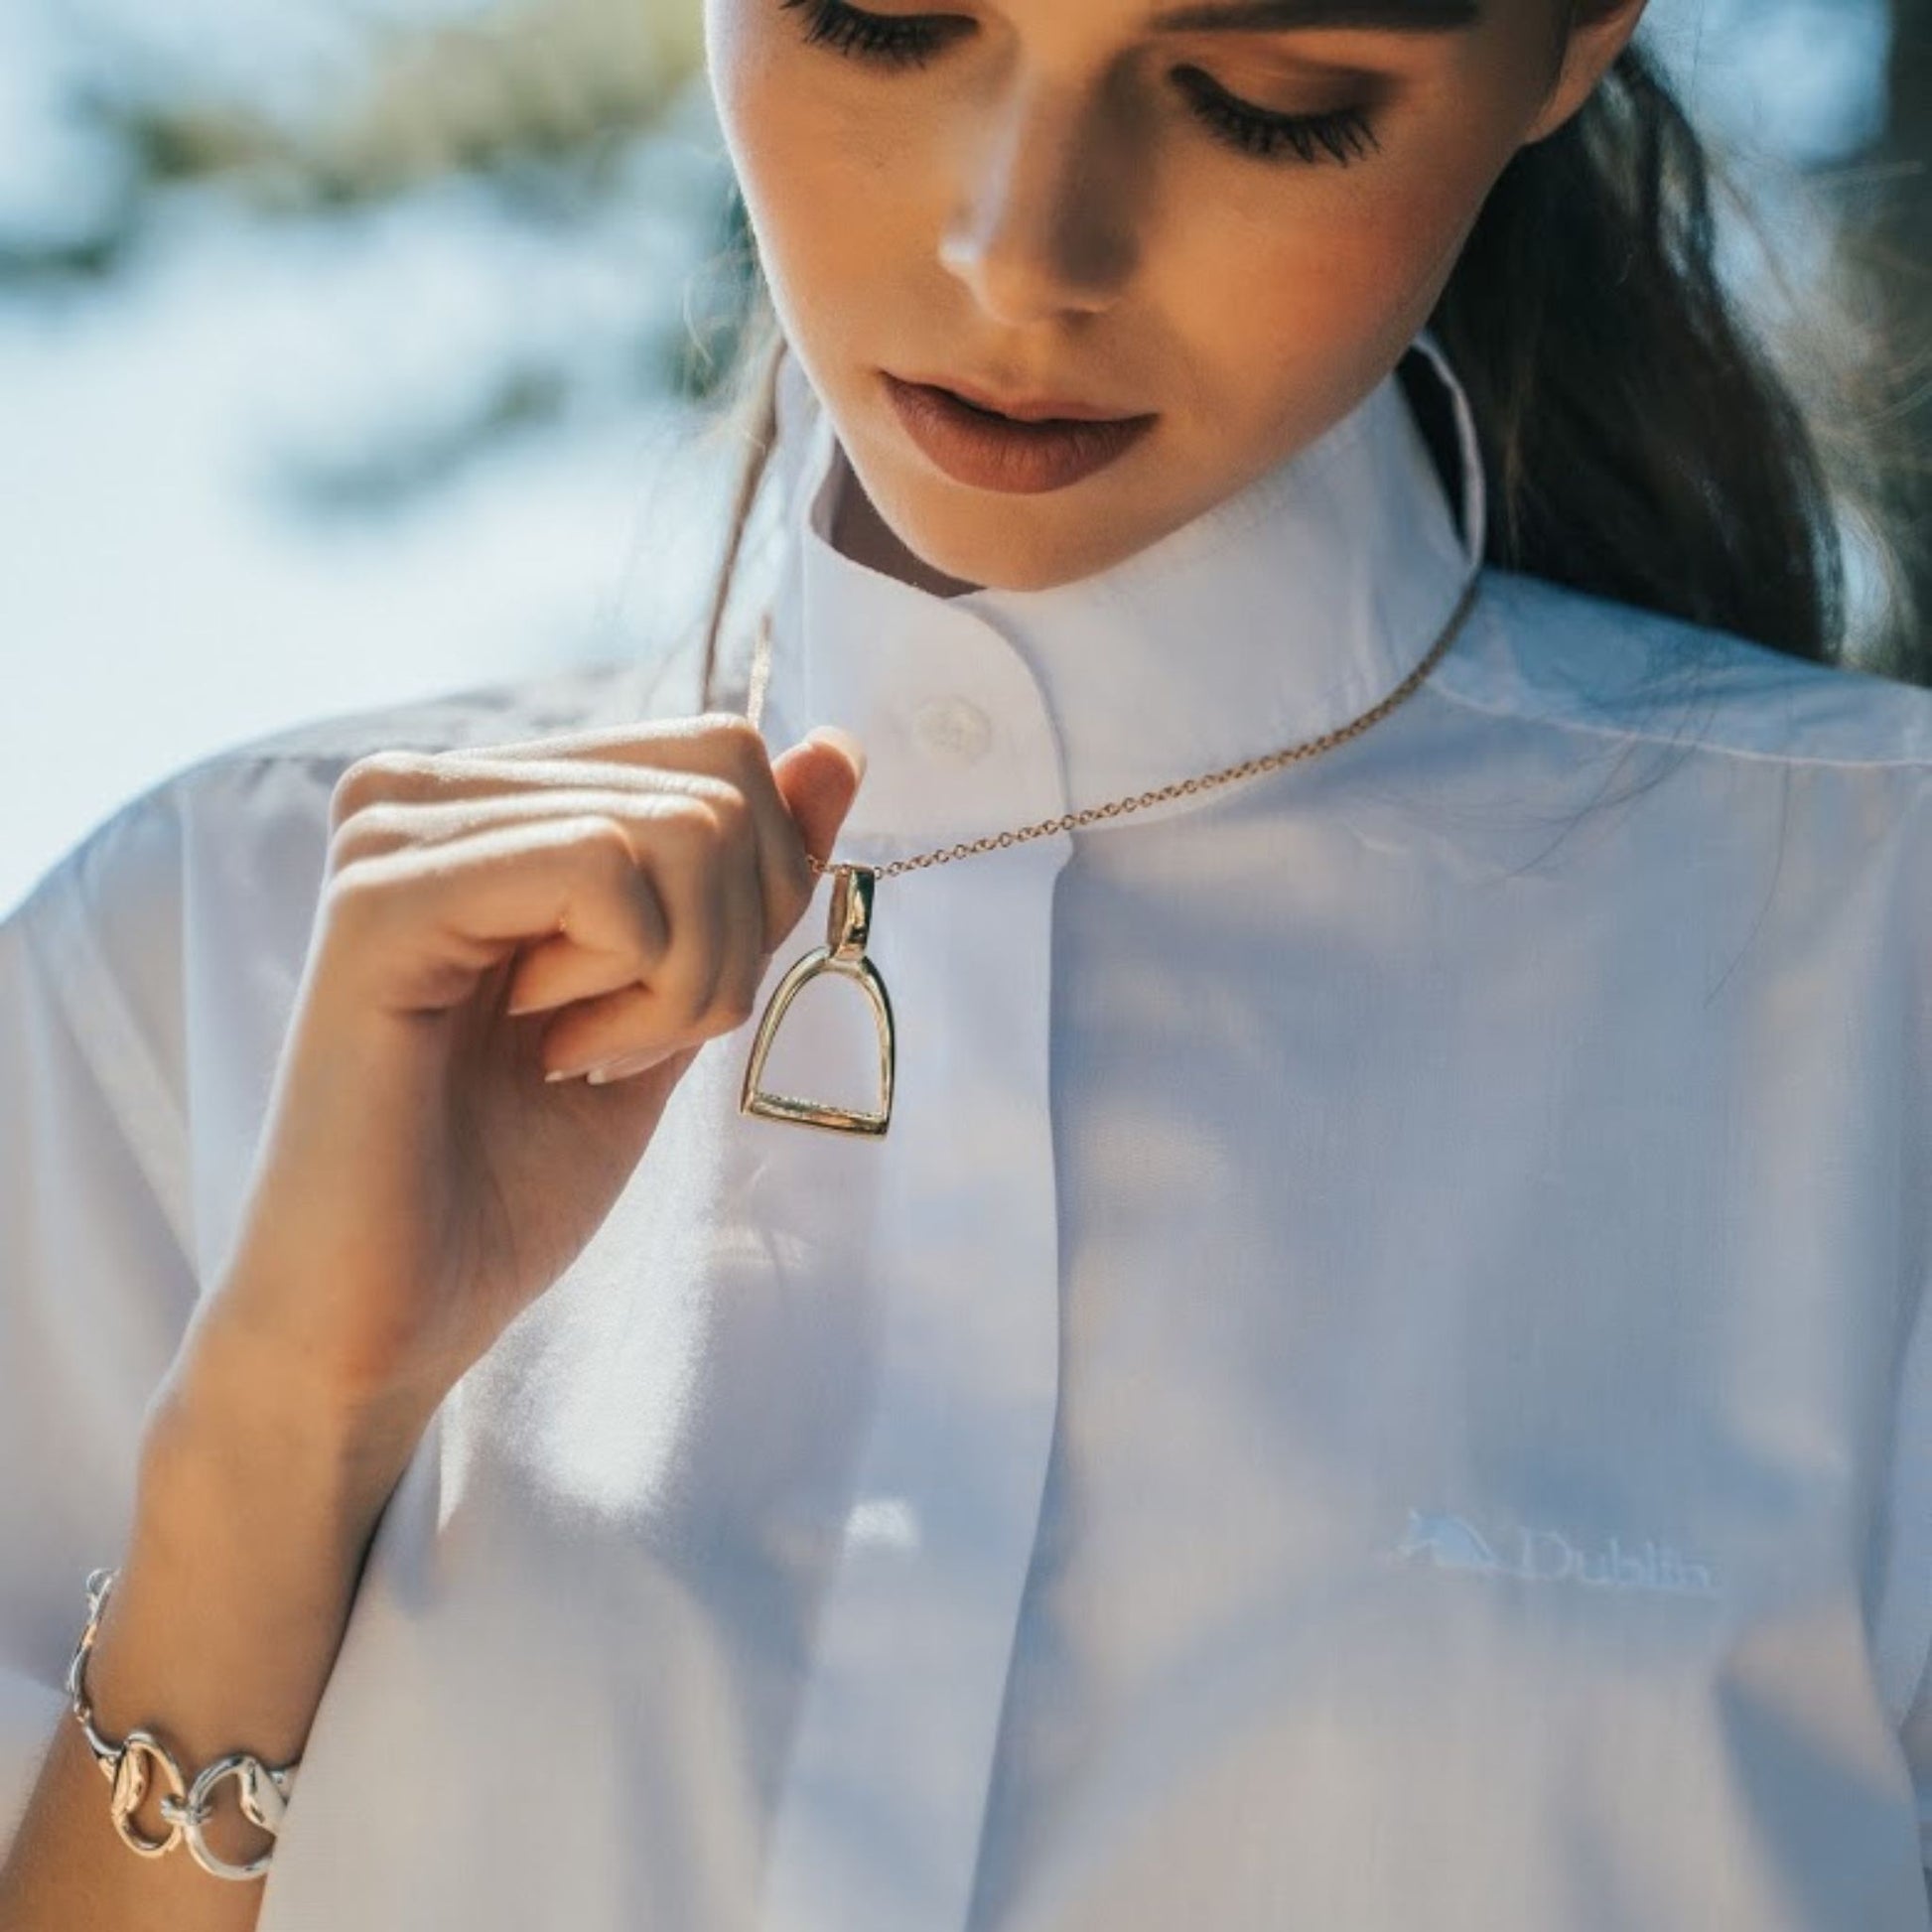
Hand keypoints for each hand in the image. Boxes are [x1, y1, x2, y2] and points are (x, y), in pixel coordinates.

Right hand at [191, 712, 866, 1449]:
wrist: (388, 1322)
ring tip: (569, 1055)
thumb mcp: (681, 1001)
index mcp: (493, 797)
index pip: (723, 752)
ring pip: (685, 828)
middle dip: (725, 949)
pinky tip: (548, 1054)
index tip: (656, 1006)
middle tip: (608, 1045)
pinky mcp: (381, 897)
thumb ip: (749, 876)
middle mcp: (432, 783)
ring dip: (681, 984)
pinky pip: (605, 870)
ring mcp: (395, 829)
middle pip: (721, 783)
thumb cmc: (513, 1176)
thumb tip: (836, 747)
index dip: (757, 898)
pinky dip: (632, 988)